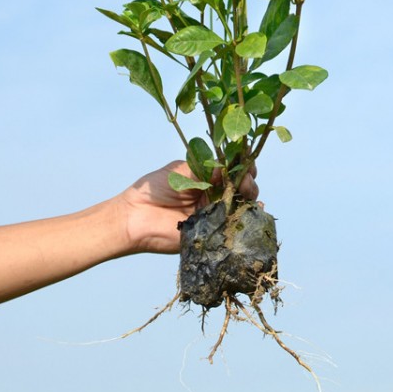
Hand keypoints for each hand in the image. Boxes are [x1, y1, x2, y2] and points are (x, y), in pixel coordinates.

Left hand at [118, 160, 258, 254]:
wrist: (136, 217)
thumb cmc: (155, 190)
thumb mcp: (180, 172)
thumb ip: (204, 169)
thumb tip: (227, 167)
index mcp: (206, 178)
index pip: (230, 169)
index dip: (241, 165)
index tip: (246, 160)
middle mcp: (213, 195)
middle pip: (241, 186)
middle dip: (248, 179)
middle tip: (245, 178)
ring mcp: (214, 213)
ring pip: (241, 203)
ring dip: (250, 194)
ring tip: (247, 189)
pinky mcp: (212, 231)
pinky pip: (233, 225)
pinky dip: (248, 217)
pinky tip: (255, 208)